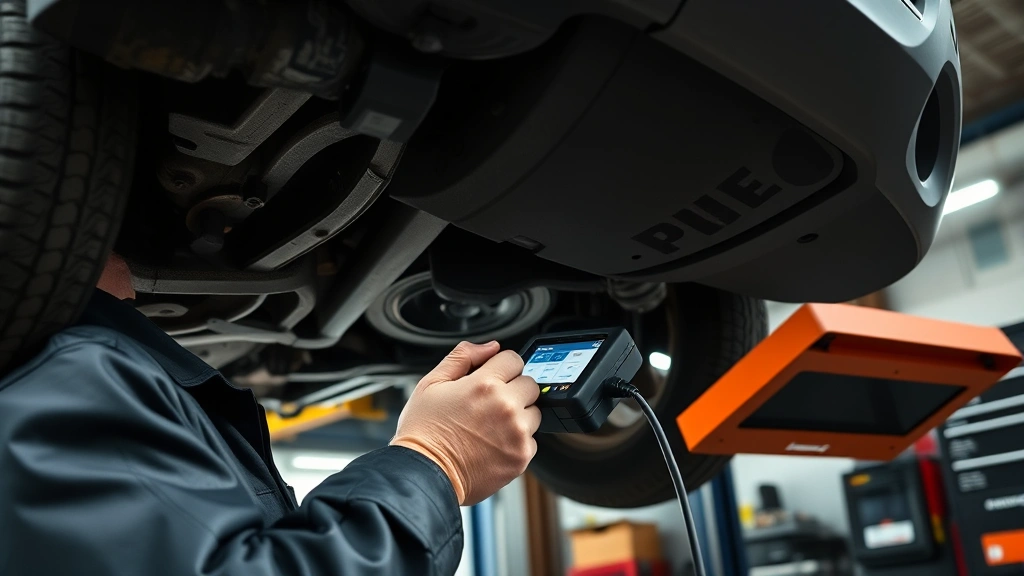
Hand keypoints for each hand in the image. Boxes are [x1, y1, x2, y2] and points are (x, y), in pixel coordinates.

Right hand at [390, 341, 540, 504]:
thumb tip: (491, 347)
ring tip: (491, 426)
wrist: (424, 474)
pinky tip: (493, 444)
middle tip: (491, 404)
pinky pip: (531, 440)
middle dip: (513, 389)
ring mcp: (516, 433)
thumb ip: (463, 357)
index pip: (514, 359)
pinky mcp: (521, 457)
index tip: (494, 377)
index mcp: (484, 384)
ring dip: (519, 415)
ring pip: (534, 412)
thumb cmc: (423, 432)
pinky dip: (517, 441)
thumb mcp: (432, 383)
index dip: (502, 367)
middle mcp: (505, 406)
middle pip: (530, 384)